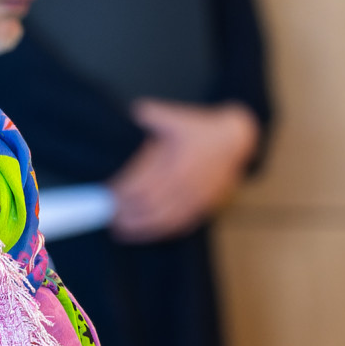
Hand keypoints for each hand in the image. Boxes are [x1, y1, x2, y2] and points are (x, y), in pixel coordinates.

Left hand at [110, 101, 259, 240]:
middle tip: (109, 216)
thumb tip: (137, 112)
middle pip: (149, 206)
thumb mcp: (178, 118)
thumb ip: (155, 115)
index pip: (143, 184)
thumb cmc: (202, 131)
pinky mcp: (203, 207)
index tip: (109, 194)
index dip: (123, 192)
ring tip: (121, 231)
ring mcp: (195, 198)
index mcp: (177, 162)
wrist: (235, 141)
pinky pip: (180, 225)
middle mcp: (186, 183)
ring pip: (163, 220)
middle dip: (127, 213)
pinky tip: (147, 234)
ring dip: (140, 228)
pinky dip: (161, 232)